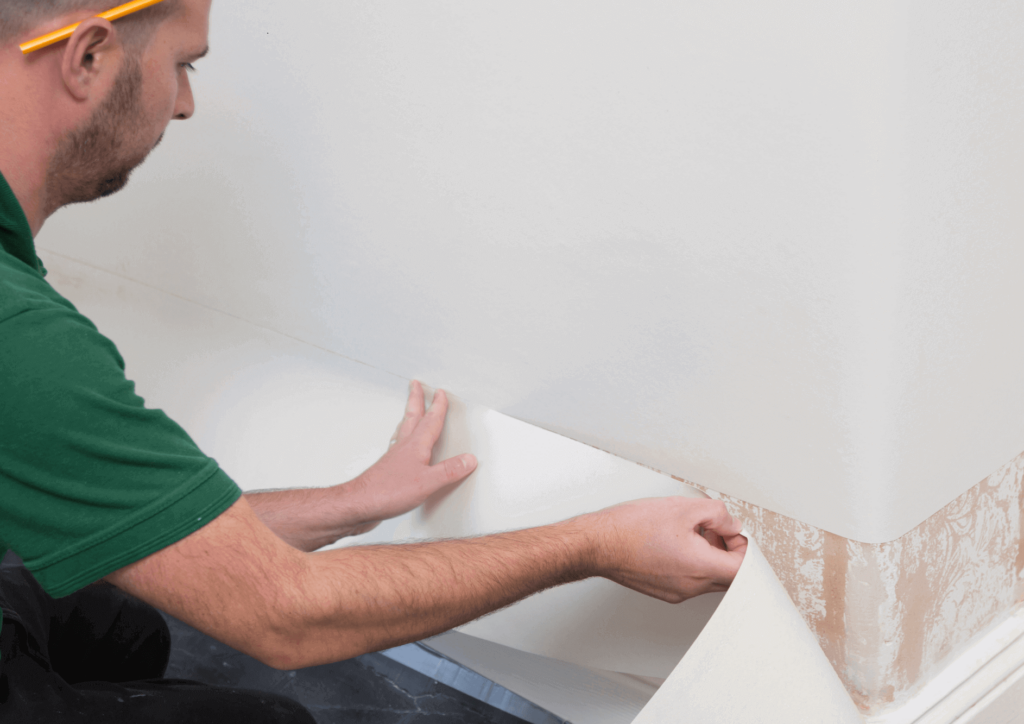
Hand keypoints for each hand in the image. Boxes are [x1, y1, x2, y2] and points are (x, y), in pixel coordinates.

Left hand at [344, 381, 476, 530]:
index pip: (431, 421)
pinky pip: (398, 446)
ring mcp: (394, 458)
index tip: (440, 393)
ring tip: (411, 408)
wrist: (359, 504)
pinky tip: (402, 445)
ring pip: (403, 429)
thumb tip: (468, 459)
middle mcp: (403, 447)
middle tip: (415, 385)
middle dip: (416, 399)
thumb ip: (449, 471)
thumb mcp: (427, 483)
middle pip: (412, 417)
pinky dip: (402, 438)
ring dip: (409, 415)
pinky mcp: (388, 471)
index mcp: (415, 446)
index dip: (437, 406)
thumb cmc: (387, 492)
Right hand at [585, 497, 746, 602]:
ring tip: (691, 533)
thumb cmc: (631, 528)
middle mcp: (692, 587)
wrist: (598, 545)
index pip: (743, 569)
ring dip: (710, 557)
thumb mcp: (683, 507)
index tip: (733, 534)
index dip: (744, 548)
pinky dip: (692, 564)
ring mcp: (677, 592)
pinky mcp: (664, 592)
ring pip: (709, 579)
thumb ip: (718, 514)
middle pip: (729, 577)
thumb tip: (730, 524)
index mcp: (701, 567)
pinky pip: (691, 581)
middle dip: (728, 552)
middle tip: (715, 530)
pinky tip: (675, 543)